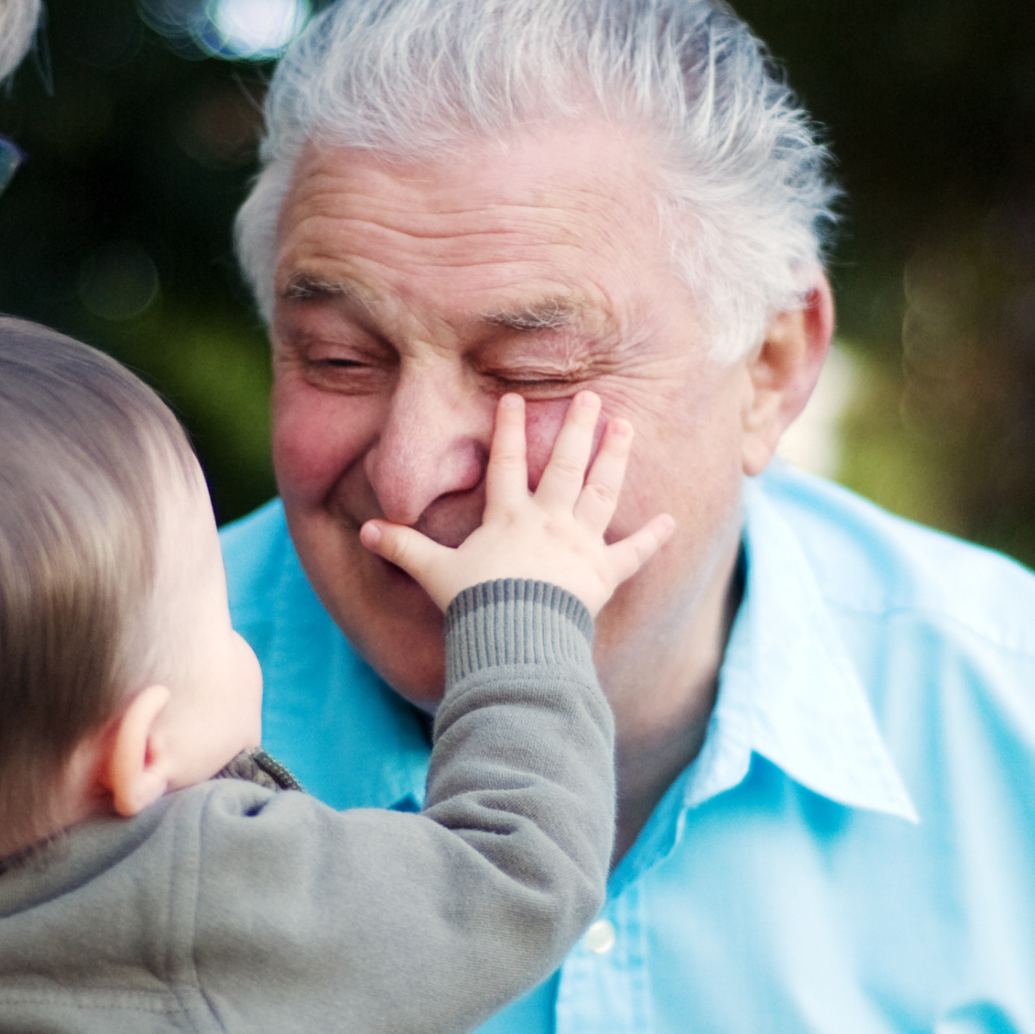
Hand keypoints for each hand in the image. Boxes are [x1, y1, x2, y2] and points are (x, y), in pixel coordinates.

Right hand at [360, 392, 672, 616]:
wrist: (516, 637)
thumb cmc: (474, 602)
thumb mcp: (432, 572)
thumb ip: (402, 547)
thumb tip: (363, 532)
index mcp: (510, 517)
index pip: (507, 464)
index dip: (508, 429)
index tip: (515, 398)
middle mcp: (550, 521)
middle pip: (565, 466)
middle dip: (577, 428)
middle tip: (592, 396)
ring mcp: (580, 545)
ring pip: (602, 492)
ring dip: (614, 459)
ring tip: (625, 427)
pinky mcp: (603, 575)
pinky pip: (633, 554)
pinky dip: (652, 539)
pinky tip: (671, 521)